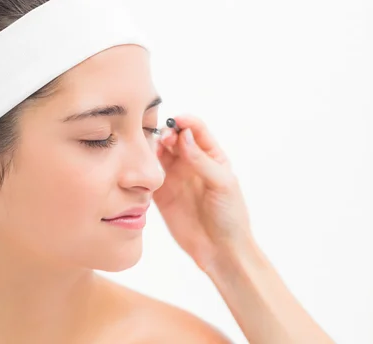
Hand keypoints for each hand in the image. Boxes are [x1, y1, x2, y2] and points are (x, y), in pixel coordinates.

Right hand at [153, 114, 253, 271]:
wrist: (220, 250)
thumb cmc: (230, 216)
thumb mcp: (222, 184)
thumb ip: (202, 160)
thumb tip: (184, 136)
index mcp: (211, 157)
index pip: (196, 131)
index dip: (186, 122)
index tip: (177, 121)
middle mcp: (191, 163)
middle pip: (175, 138)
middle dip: (168, 133)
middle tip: (165, 139)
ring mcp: (175, 178)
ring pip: (159, 154)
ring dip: (154, 148)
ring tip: (152, 151)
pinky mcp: (161, 194)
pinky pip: (148, 176)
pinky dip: (143, 168)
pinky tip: (143, 167)